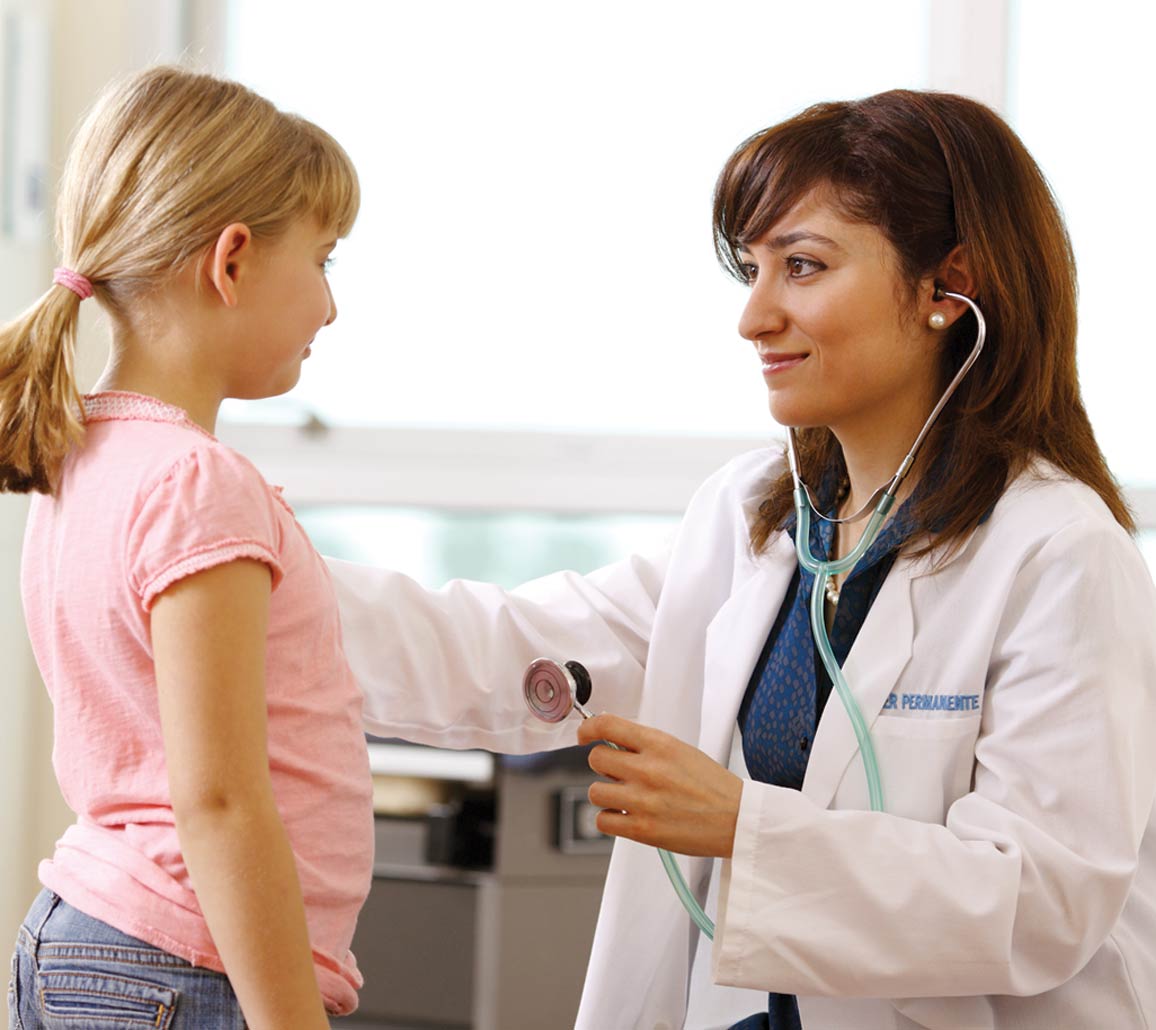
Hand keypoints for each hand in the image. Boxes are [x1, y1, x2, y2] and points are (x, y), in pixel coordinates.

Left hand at [576, 713, 741, 857]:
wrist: (735, 819)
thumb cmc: (711, 785)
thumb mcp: (680, 750)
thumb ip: (646, 745)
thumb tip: (613, 743)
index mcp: (659, 744)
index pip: (607, 725)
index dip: (588, 728)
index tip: (585, 735)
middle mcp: (647, 769)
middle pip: (596, 759)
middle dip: (604, 765)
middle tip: (620, 773)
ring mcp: (642, 800)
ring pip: (595, 791)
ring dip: (607, 794)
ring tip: (627, 797)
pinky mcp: (642, 829)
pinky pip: (603, 820)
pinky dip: (612, 819)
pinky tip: (628, 816)